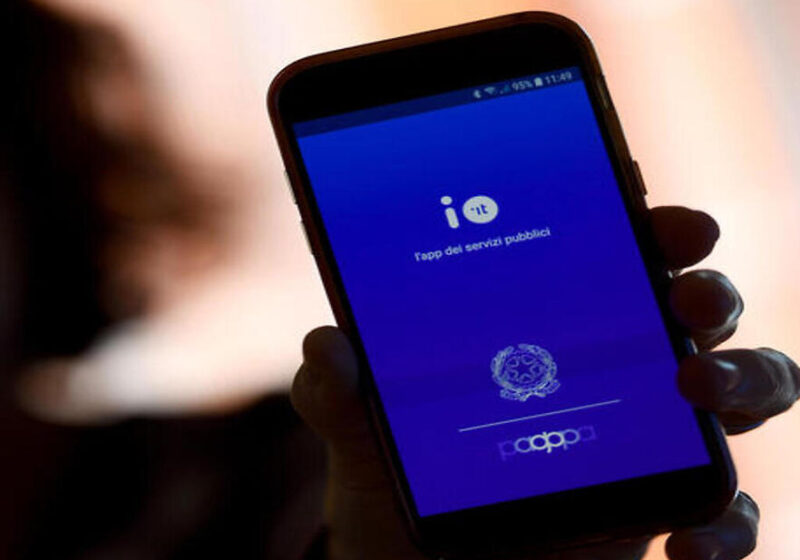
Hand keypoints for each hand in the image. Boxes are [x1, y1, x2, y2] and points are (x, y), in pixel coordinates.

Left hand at [291, 206, 798, 559]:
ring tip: (699, 387)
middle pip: (688, 302)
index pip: (603, 246)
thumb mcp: (360, 430)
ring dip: (746, 373)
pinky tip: (691, 544)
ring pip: (739, 382)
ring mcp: (643, 431)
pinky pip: (727, 504)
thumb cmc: (398, 478)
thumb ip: (340, 390)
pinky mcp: (659, 499)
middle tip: (682, 291)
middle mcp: (609, 362)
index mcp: (546, 320)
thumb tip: (331, 347)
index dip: (631, 211)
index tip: (635, 191)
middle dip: (703, 283)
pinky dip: (730, 519)